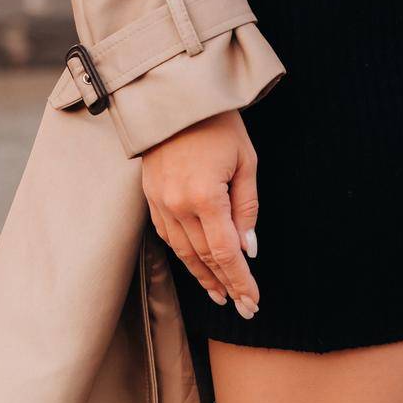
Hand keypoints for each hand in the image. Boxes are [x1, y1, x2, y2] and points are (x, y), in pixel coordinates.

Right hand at [141, 110, 259, 317]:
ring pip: (182, 252)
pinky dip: (182, 254)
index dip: (239, 280)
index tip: (252, 301)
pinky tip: (195, 264)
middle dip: (225, 284)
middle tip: (243, 307)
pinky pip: (166, 235)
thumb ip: (247, 206)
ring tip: (220, 293)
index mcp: (205, 196)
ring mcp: (160, 202)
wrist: (176, 96)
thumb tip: (248, 248)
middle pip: (203, 257)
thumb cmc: (217, 123)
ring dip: (202, 275)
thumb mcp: (245, 160)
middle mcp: (177, 205)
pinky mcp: (150, 196)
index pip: (224, 252)